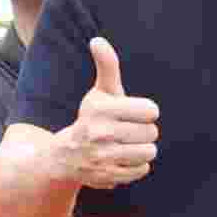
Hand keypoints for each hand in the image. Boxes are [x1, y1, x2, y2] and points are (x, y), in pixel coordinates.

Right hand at [64, 36, 160, 190]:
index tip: (134, 112)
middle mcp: (100, 133)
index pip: (150, 110)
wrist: (65, 156)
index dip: (146, 111)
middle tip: (129, 130)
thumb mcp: (99, 92)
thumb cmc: (92, 118)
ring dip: (142, 148)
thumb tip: (97, 40)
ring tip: (128, 144)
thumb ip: (106, 66)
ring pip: (148, 152)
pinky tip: (123, 158)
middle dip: (144, 130)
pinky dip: (137, 165)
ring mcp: (103, 157)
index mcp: (100, 109)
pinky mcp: (108, 176)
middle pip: (151, 132)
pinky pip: (142, 170)